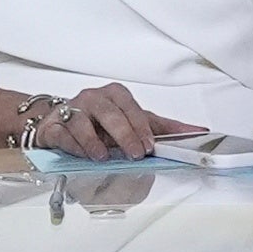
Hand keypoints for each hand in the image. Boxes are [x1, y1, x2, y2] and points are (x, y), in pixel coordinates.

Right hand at [20, 81, 187, 161]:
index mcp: (115, 95)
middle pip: (109, 112)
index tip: (150, 145)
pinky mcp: (53, 127)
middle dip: (124, 133)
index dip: (141, 126)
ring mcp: (71, 111)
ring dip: (94, 140)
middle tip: (135, 153)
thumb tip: (199, 131)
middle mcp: (93, 99)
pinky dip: (73, 146)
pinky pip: (62, 134)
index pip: (131, 107)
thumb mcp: (133, 121)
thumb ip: (164, 127)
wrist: (59, 122)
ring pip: (81, 121)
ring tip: (104, 156)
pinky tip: (83, 155)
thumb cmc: (100, 121)